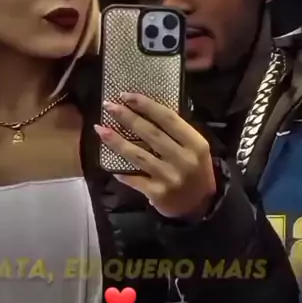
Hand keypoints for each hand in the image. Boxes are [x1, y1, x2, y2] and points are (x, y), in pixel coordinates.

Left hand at [94, 92, 215, 217]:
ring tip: (100, 129)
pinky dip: (121, 171)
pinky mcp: (158, 193)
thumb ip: (176, 133)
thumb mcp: (194, 149)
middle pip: (150, 133)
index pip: (168, 118)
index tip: (126, 95)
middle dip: (127, 117)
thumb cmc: (195, 171)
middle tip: (108, 106)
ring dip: (116, 141)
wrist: (201, 206)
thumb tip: (143, 111)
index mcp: (195, 143)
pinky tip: (109, 163)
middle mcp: (183, 159)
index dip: (146, 105)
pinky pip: (134, 178)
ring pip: (138, 155)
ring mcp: (170, 177)